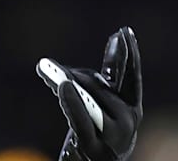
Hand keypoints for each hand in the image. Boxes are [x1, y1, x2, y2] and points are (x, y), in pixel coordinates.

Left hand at [37, 27, 141, 160]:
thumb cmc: (93, 140)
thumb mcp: (96, 111)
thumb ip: (86, 89)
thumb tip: (55, 71)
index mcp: (133, 109)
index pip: (131, 78)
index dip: (128, 55)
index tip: (124, 31)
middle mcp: (129, 120)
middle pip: (98, 83)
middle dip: (74, 73)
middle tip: (49, 66)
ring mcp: (114, 134)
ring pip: (86, 95)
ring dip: (63, 80)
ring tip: (45, 69)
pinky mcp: (94, 146)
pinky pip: (81, 119)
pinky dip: (71, 101)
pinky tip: (62, 85)